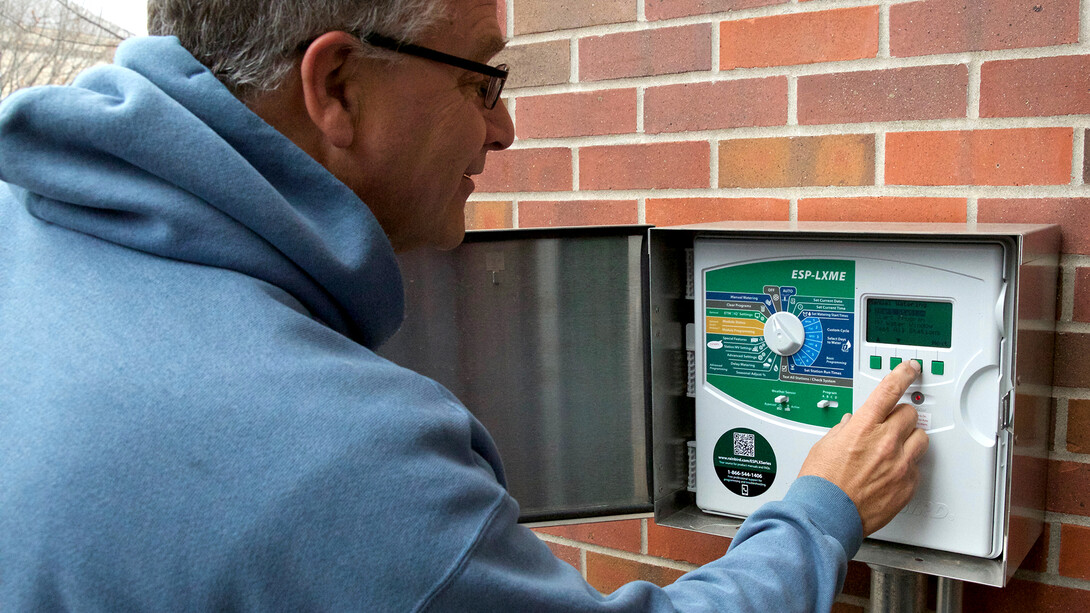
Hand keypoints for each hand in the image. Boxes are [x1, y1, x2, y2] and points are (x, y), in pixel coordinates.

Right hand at [798, 360, 928, 535]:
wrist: (827, 514)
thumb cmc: (821, 484)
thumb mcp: (824, 446)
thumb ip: (843, 431)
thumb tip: (851, 425)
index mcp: (862, 427)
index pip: (889, 390)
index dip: (902, 375)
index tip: (910, 368)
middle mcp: (885, 443)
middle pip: (909, 414)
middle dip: (900, 416)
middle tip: (891, 425)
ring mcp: (899, 464)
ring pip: (921, 439)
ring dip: (910, 440)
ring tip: (895, 449)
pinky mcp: (907, 485)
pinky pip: (916, 467)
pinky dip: (907, 467)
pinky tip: (891, 472)